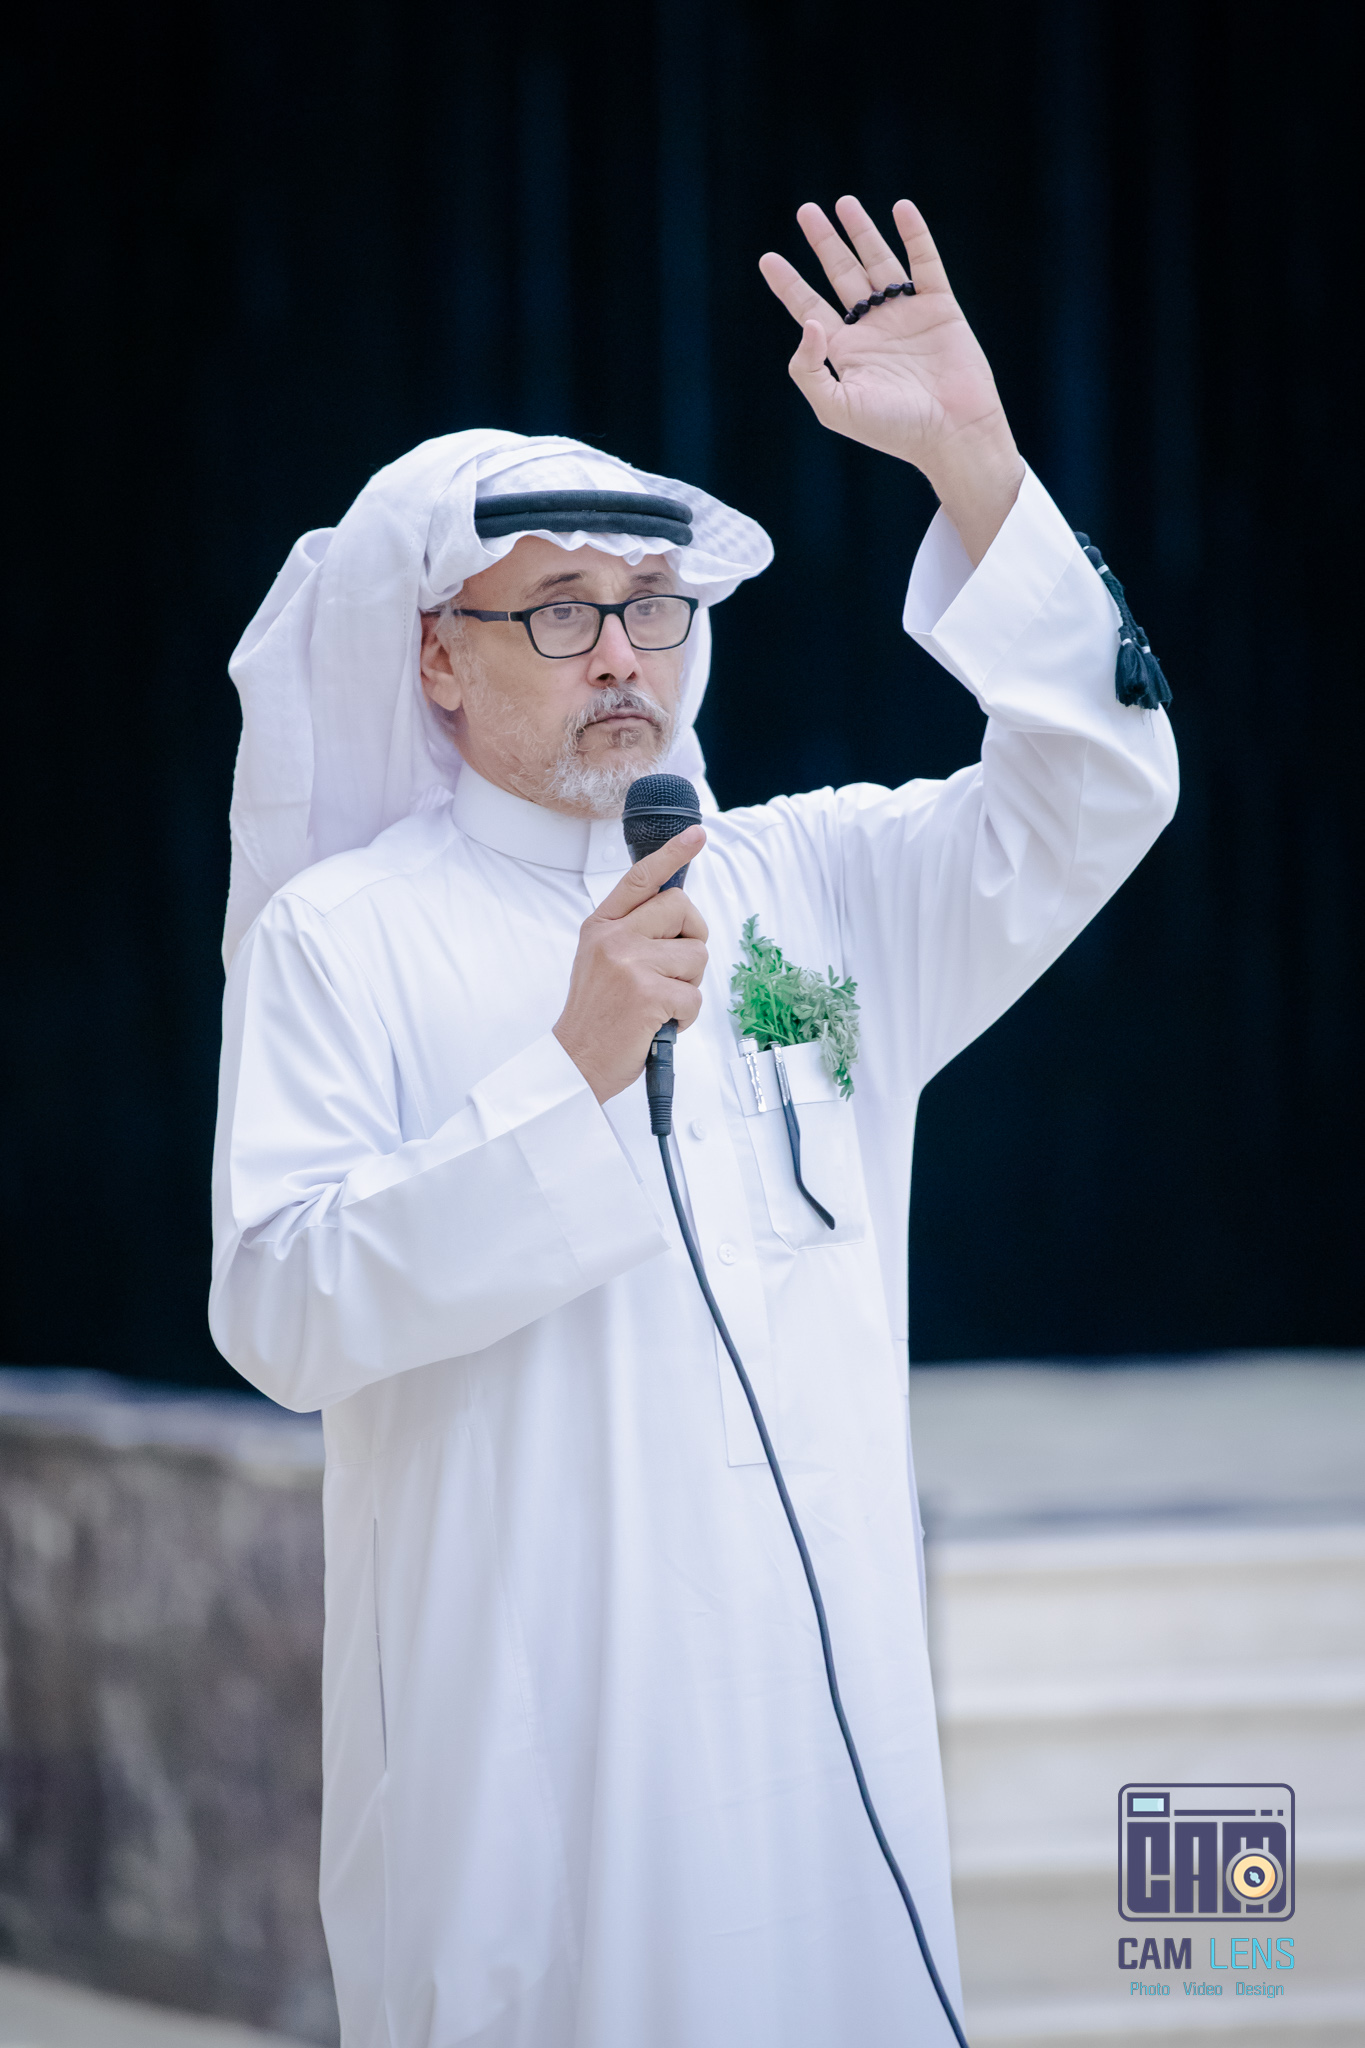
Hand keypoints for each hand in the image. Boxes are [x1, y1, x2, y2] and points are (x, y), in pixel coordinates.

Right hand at [553, 828, 708, 1103]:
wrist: (575, 1062)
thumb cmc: (597, 1015)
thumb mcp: (601, 959)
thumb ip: (633, 932)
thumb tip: (679, 912)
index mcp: (602, 925)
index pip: (641, 878)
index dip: (672, 853)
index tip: (697, 835)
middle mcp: (614, 937)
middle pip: (682, 910)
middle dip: (693, 939)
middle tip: (676, 968)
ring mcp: (630, 964)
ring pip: (696, 957)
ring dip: (688, 986)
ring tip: (659, 1003)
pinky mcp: (648, 994)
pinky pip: (695, 997)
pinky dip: (685, 1016)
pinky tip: (659, 1024)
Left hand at [759, 196, 1024, 563]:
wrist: (952, 433)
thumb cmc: (893, 429)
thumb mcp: (836, 408)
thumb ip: (809, 369)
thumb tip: (807, 322)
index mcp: (845, 350)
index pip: (808, 307)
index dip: (788, 283)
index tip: (767, 258)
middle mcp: (872, 328)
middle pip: (841, 274)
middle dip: (823, 243)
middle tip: (805, 211)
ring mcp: (905, 314)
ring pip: (878, 262)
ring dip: (862, 232)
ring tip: (843, 202)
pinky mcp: (939, 307)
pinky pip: (925, 264)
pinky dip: (915, 235)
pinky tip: (901, 209)